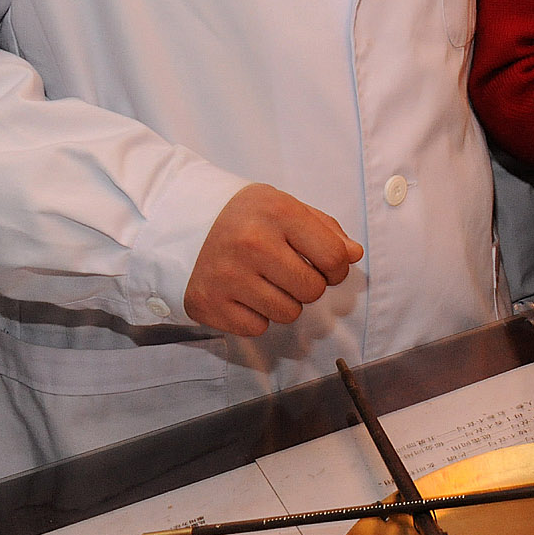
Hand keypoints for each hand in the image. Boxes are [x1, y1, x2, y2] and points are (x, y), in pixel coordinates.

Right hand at [184, 183, 362, 336]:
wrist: (180, 221)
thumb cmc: (244, 215)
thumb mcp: (286, 206)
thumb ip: (325, 230)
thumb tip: (353, 255)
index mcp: (278, 213)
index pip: (334, 258)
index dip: (338, 267)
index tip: (327, 266)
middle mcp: (253, 244)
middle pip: (313, 290)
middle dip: (309, 285)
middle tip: (291, 272)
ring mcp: (228, 276)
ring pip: (288, 313)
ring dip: (285, 302)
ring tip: (266, 281)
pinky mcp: (208, 303)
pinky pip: (257, 328)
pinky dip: (256, 316)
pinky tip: (244, 293)